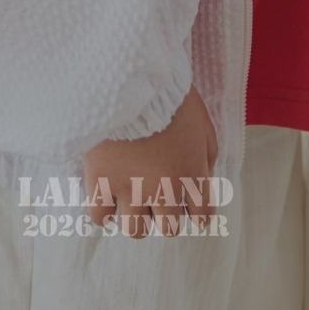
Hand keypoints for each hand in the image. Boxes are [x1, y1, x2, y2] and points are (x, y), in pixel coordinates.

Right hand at [83, 84, 218, 239]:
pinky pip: (100, 217)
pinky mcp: (101, 182)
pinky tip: (107, 195)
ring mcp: (130, 190)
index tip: (191, 205)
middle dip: (167, 213)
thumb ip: (208, 155)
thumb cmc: (169, 95)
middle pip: (169, 228)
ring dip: (137, 216)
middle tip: (158, 193)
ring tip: (132, 196)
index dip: (198, 211)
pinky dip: (104, 211)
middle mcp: (163, 191)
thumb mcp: (203, 121)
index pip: (202, 216)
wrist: (128, 79)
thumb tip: (204, 177)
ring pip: (136, 230)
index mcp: (191, 175)